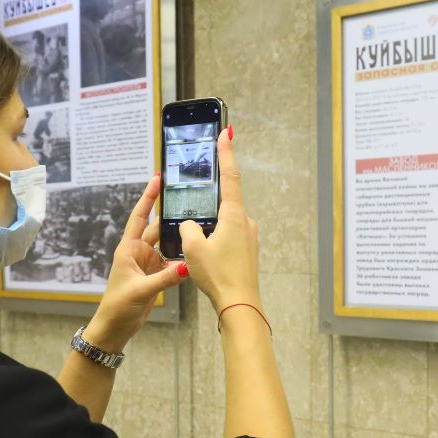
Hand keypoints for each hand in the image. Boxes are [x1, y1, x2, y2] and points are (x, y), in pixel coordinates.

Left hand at [87, 174, 188, 348]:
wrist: (114, 329)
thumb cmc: (117, 307)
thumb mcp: (140, 290)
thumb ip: (165, 278)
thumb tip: (187, 266)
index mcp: (129, 249)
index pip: (140, 217)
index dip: (148, 198)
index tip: (157, 179)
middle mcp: (139, 252)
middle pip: (157, 228)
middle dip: (170, 214)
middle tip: (188, 198)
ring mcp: (148, 264)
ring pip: (167, 245)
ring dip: (179, 236)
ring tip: (198, 222)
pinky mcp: (156, 276)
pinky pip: (172, 262)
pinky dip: (182, 257)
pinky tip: (196, 251)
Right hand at [178, 126, 259, 312]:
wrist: (239, 305)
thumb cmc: (218, 276)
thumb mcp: (193, 249)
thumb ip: (188, 228)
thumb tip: (190, 225)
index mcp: (234, 216)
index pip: (230, 176)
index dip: (226, 152)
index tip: (226, 132)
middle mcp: (245, 222)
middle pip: (222, 204)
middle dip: (206, 210)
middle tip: (196, 227)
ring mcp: (249, 237)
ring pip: (222, 225)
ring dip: (209, 232)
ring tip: (199, 255)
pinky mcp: (247, 251)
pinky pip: (227, 239)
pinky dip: (214, 244)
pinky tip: (206, 260)